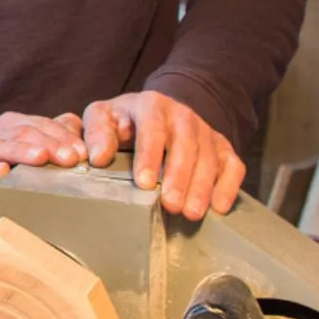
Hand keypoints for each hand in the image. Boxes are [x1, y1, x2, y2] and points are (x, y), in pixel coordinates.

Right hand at [0, 110, 86, 207]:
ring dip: (21, 151)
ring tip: (40, 158)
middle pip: (24, 132)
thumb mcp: (41, 151)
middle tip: (70, 159)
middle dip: (49, 144)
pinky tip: (2, 173)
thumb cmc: (19, 172)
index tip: (82, 154)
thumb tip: (80, 130)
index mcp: (14, 124)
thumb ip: (61, 136)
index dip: (64, 136)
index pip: (42, 124)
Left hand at [82, 91, 243, 218]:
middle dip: (178, 177)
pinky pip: (232, 165)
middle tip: (170, 205)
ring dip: (201, 187)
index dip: (149, 155)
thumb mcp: (100, 117)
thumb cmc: (122, 121)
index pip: (152, 127)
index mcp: (150, 105)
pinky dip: (228, 186)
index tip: (143, 183)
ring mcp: (205, 131)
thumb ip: (86, 133)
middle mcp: (182, 115)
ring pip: (209, 158)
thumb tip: (88, 157)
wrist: (158, 110)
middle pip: (185, 145)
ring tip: (190, 213)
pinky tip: (218, 208)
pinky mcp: (222, 147)